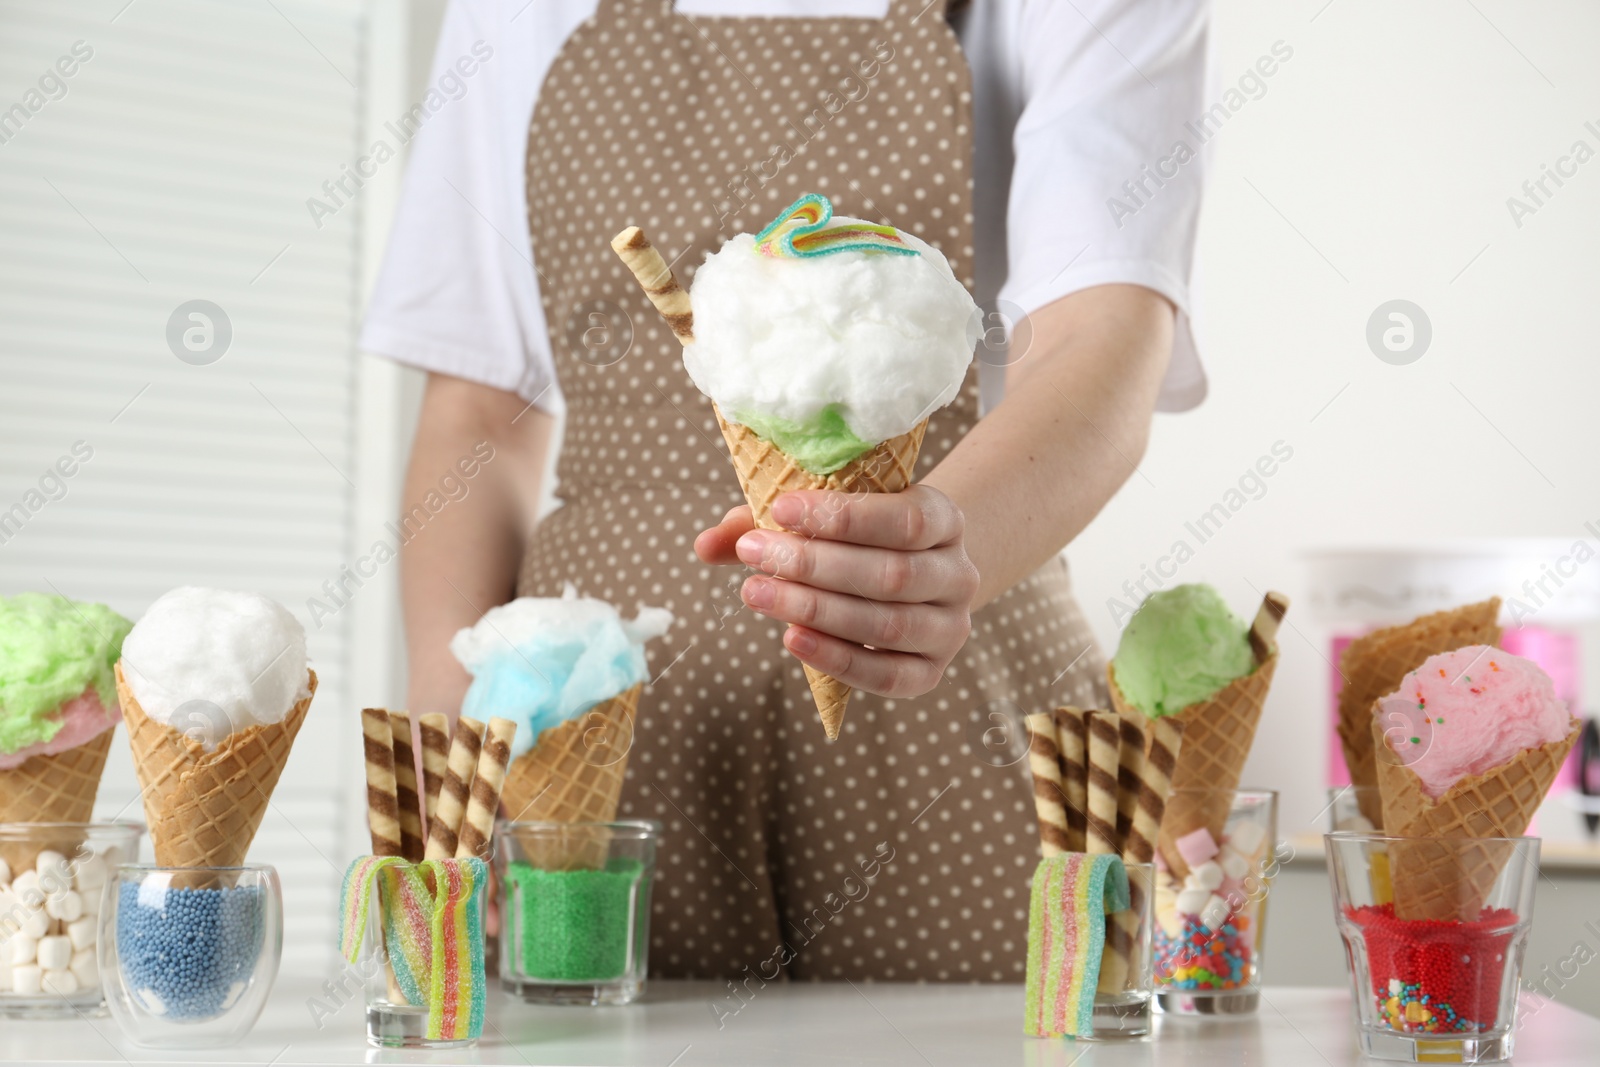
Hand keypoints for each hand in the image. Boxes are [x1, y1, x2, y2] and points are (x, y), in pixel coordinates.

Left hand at [694, 485, 979, 697]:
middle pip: (891, 574)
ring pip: (886, 625)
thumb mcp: (825, 516)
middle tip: (754, 554)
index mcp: (945, 520)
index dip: (843, 517)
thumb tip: (705, 545)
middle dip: (815, 565)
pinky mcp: (932, 672)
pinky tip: (792, 639)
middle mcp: (959, 574)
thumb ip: (767, 523)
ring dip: (815, 609)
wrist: (913, 576)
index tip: (781, 509)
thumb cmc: (859, 540)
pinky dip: (836, 658)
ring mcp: (950, 628)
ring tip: (757, 593)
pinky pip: (887, 676)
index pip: (905, 519)